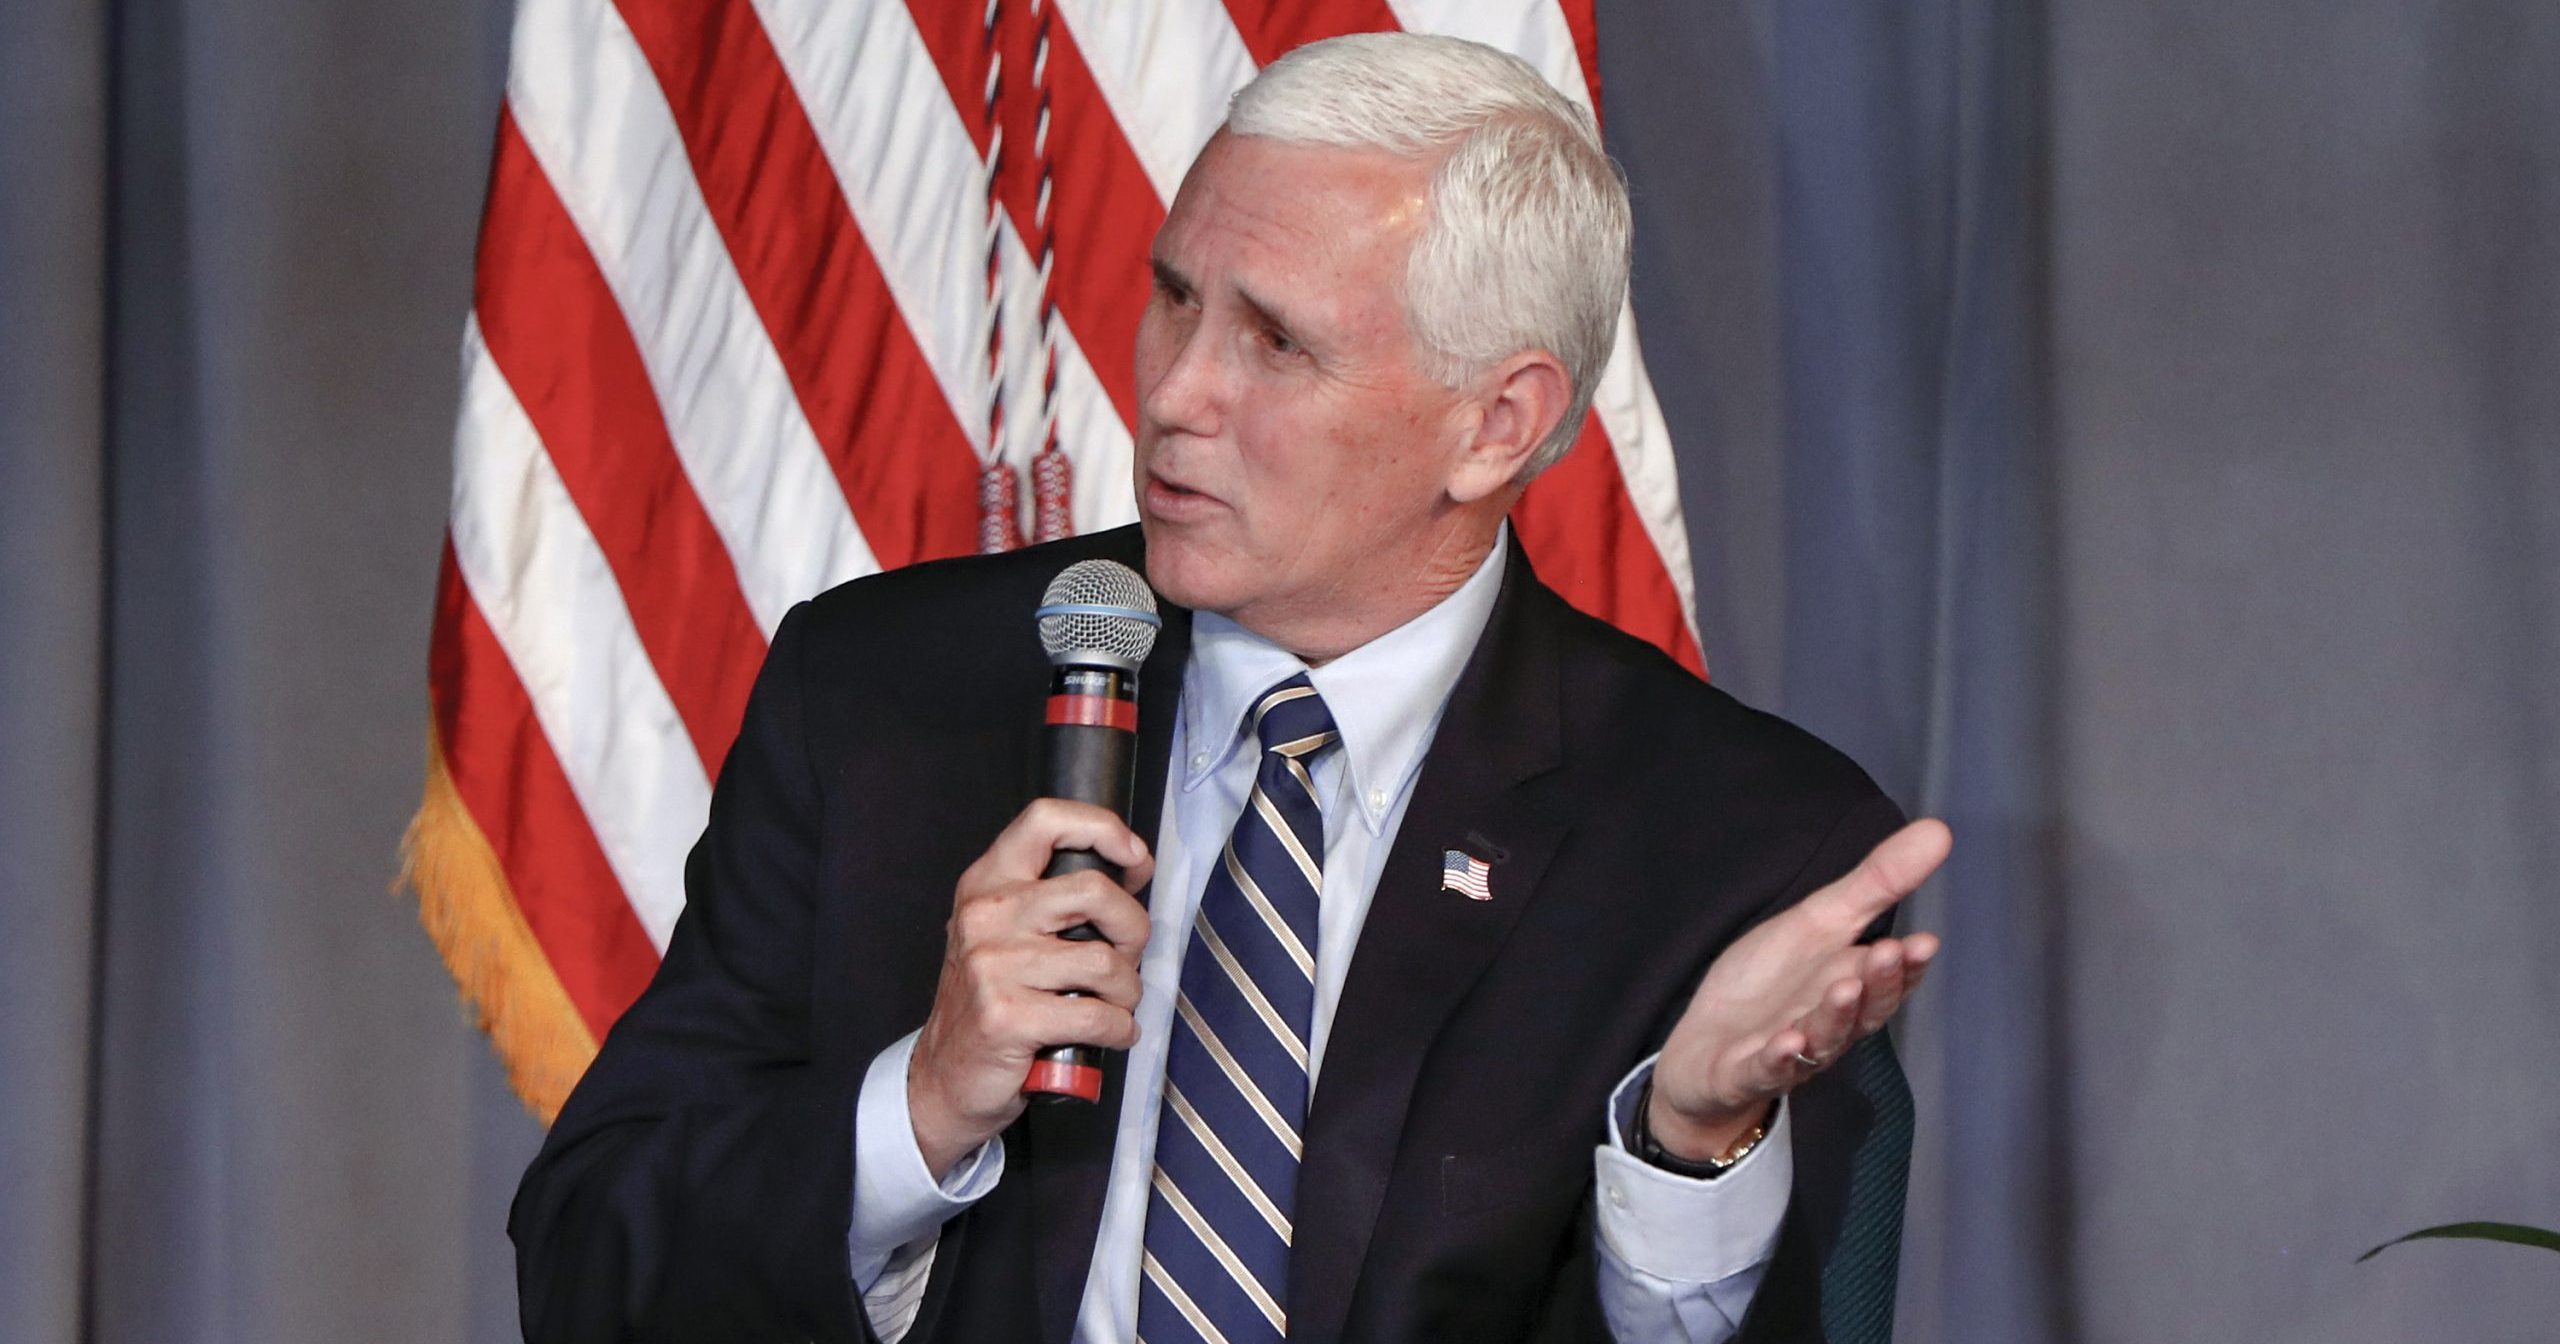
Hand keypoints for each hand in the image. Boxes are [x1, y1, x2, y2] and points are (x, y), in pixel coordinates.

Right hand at [908, 799, 1154, 1177]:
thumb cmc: (989, 1002)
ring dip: (1127, 991)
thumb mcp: (1004, 932)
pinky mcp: (1008, 1016)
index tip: (1133, 858)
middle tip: (1128, 955)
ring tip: (1114, 1004)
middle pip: (1095, 891)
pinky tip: (1110, 1033)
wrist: (945, 1077)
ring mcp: (994, 966)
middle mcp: (987, 916)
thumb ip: (1051, 899)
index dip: (1103, 828)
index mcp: (987, 883)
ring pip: (1105, 961)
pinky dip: (1119, 1029)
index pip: (1045, 820)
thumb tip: (1128, 872)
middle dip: (1133, 929)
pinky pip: (1098, 1014)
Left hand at [1645, 819, 1948, 1160]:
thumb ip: (1875, 884)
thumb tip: (1938, 830)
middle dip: (1878, 983)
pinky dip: (1778, 1058)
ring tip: (1845, 986)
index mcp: (1849, 986)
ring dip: (1835, 1016)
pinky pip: (1766, 1069)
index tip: (1925, 941)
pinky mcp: (1745, 1073)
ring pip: (1821, 1038)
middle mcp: (1829, 1025)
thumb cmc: (1769, 985)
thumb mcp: (1817, 922)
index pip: (1889, 979)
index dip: (1907, 964)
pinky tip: (1786, 1042)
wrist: (1708, 1051)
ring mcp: (1789, 1053)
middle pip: (1863, 1009)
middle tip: (1890, 952)